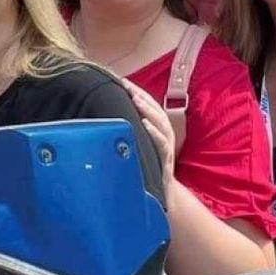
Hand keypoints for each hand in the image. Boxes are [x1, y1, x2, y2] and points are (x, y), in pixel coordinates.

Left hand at [121, 82, 175, 199]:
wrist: (162, 193)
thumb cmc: (148, 167)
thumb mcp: (138, 147)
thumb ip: (130, 133)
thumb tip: (108, 120)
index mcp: (158, 129)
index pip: (148, 105)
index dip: (137, 92)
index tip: (122, 81)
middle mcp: (164, 134)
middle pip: (154, 109)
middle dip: (141, 96)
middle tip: (126, 85)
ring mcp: (167, 145)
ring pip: (160, 122)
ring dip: (147, 109)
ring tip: (135, 99)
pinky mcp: (166, 158)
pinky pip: (161, 143)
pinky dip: (153, 132)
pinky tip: (144, 123)